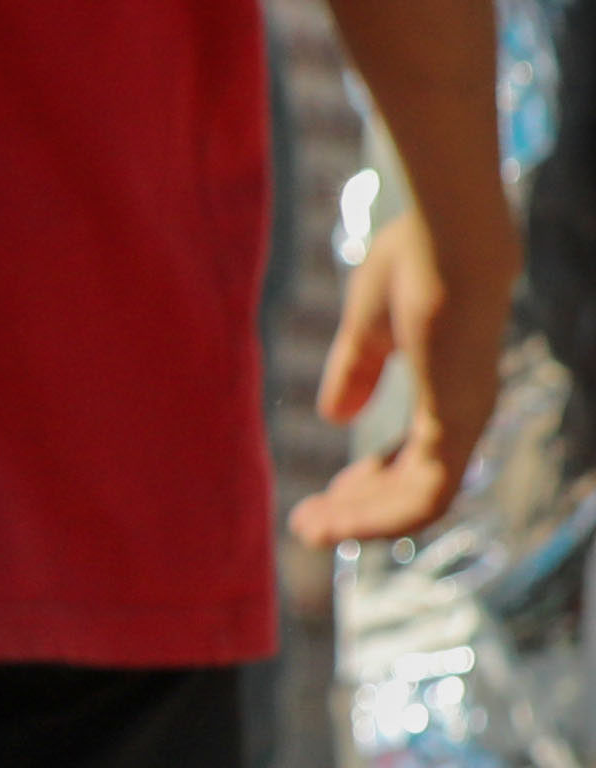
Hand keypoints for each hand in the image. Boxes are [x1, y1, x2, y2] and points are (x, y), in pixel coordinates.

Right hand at [299, 201, 513, 548]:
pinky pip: (425, 496)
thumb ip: (355, 372)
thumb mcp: (367, 328)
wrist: (446, 238)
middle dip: (357, 512)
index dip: (370, 481)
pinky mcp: (455, 423)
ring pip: (418, 503)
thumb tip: (336, 416)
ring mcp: (464, 420)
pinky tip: (334, 519)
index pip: (416, 456)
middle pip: (414, 488)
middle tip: (304, 525)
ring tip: (307, 529)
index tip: (325, 492)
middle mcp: (462, 413)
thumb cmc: (414, 263)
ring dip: (362, 523)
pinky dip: (379, 516)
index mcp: (448, 389)